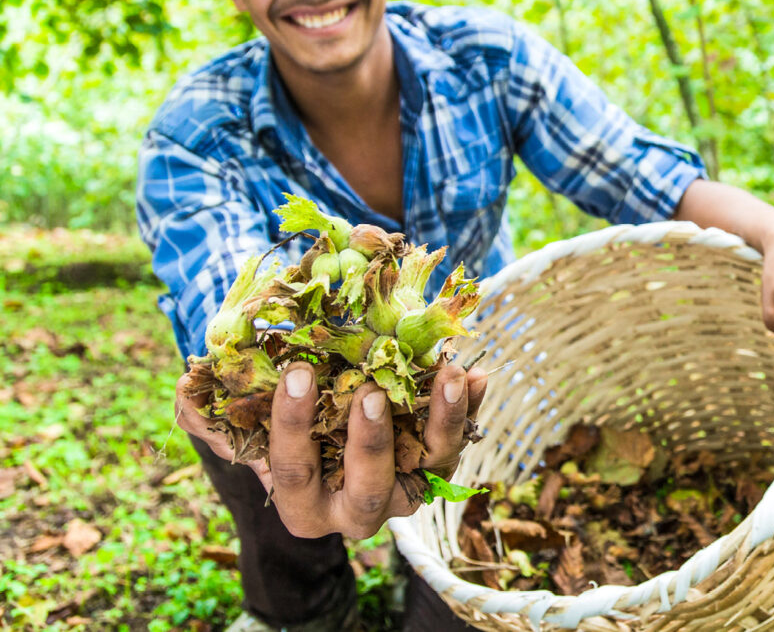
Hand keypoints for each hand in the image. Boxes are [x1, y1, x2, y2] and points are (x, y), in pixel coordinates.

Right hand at [175, 353, 487, 538]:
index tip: (297, 373)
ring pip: (429, 469)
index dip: (293, 428)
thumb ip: (206, 409)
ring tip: (448, 375)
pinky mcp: (435, 463)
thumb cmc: (268, 420)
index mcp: (301, 504)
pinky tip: (475, 373)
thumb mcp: (231, 418)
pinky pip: (458, 440)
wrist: (320, 416)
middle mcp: (356, 508)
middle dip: (371, 445)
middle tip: (373, 393)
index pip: (295, 472)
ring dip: (442, 424)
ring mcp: (403, 488)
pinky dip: (469, 407)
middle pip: (369, 491)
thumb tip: (190, 387)